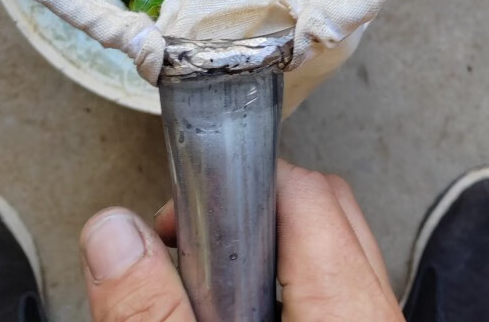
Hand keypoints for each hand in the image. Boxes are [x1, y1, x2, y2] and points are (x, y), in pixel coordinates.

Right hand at [80, 159, 404, 320]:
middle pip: (322, 211)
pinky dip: (285, 290)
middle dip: (247, 212)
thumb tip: (112, 234)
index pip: (303, 189)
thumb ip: (151, 312)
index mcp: (347, 309)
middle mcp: (375, 313)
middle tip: (187, 248)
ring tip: (204, 283)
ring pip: (331, 255)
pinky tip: (236, 310)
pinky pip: (337, 295)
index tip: (184, 210)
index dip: (236, 181)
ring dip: (264, 255)